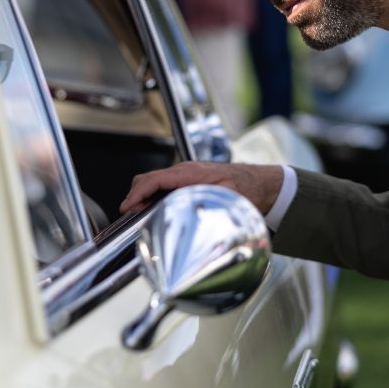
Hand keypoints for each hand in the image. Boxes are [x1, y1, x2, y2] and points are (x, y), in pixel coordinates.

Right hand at [119, 162, 283, 215]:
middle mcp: (185, 171)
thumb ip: (210, 200)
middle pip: (149, 179)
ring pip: (154, 182)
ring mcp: (185, 175)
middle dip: (135, 195)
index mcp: (191, 173)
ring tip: (137, 215)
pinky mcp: (187, 181)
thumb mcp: (230, 196)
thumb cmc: (247, 188)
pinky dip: (152, 196)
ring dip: (143, 196)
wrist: (260, 183)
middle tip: (129, 215)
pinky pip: (163, 186)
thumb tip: (194, 210)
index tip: (128, 207)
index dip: (138, 193)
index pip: (156, 179)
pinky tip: (152, 210)